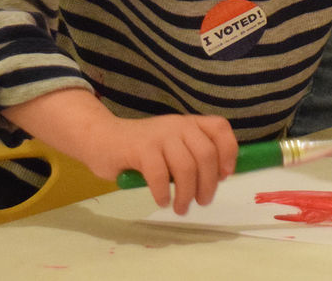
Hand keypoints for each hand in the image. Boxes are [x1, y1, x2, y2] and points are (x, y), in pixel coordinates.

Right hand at [81, 113, 237, 215]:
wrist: (102, 138)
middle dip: (208, 184)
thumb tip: (215, 178)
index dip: (228, 151)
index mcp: (189, 123)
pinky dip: (164, 193)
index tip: (224, 175)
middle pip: (206, 154)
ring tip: (181, 208)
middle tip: (202, 201)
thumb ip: (191, 154)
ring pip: (186, 167)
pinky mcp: (141, 148)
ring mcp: (159, 135)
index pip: (219, 128)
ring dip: (187, 194)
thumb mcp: (172, 145)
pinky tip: (162, 201)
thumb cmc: (141, 148)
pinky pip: (160, 175)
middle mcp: (178, 125)